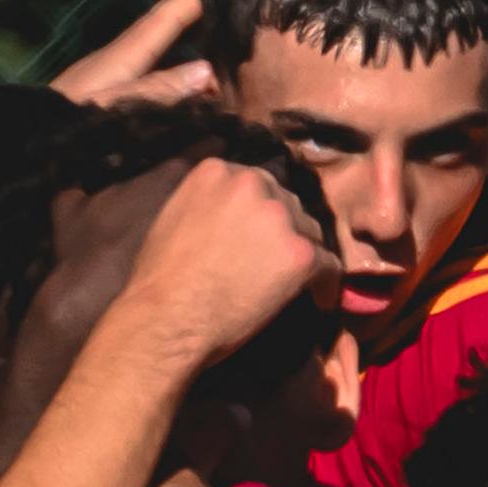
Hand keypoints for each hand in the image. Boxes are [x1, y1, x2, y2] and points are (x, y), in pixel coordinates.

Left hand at [50, 0, 211, 107]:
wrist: (20, 143)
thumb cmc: (69, 122)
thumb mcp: (116, 105)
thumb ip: (158, 90)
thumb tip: (206, 71)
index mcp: (122, 55)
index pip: (161, 20)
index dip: (190, 5)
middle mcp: (116, 61)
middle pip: (158, 36)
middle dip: (190, 31)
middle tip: (226, 37)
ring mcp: (105, 80)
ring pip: (151, 61)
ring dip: (179, 63)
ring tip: (212, 76)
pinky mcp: (98, 100)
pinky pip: (142, 82)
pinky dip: (165, 85)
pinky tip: (174, 102)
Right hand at [115, 157, 340, 367]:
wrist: (167, 316)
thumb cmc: (158, 280)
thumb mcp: (174, 216)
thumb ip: (206, 203)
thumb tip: (224, 216)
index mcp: (218, 170)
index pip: (257, 185)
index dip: (261, 214)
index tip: (259, 237)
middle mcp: (252, 183)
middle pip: (286, 204)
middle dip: (283, 231)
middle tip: (275, 262)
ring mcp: (280, 216)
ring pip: (309, 232)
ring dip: (301, 255)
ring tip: (293, 283)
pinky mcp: (300, 253)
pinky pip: (329, 265)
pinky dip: (326, 285)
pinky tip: (320, 301)